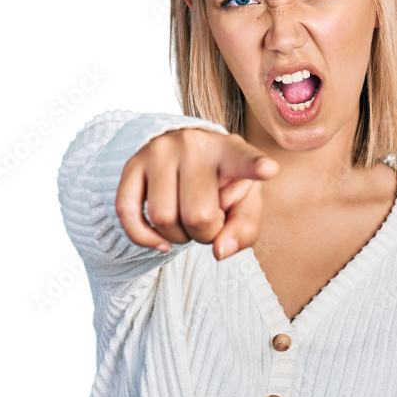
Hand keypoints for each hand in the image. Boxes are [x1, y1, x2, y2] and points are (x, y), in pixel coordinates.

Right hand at [115, 127, 278, 259]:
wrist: (183, 155)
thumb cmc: (220, 184)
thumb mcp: (243, 203)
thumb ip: (243, 230)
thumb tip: (220, 251)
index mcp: (230, 150)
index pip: (243, 160)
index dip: (254, 166)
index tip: (269, 170)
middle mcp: (193, 144)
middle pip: (197, 215)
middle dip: (204, 235)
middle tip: (208, 223)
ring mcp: (158, 151)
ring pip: (162, 218)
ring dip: (177, 237)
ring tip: (186, 221)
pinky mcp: (132, 165)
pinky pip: (128, 213)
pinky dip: (144, 238)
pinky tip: (161, 241)